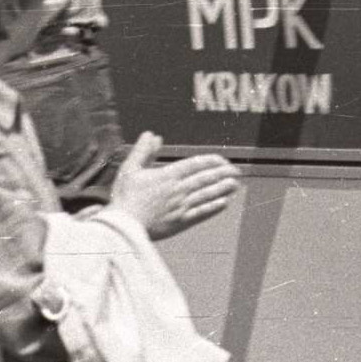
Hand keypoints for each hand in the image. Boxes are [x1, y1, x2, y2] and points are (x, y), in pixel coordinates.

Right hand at [108, 132, 240, 240]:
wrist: (124, 226)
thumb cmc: (125, 197)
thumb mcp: (130, 168)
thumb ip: (143, 150)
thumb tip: (152, 135)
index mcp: (167, 175)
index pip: (195, 164)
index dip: (211, 161)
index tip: (222, 159)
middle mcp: (178, 190)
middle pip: (206, 178)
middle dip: (223, 173)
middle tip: (236, 170)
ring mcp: (181, 207)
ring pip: (207, 195)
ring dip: (223, 188)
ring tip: (236, 184)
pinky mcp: (181, 222)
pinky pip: (202, 212)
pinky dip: (214, 207)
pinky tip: (224, 203)